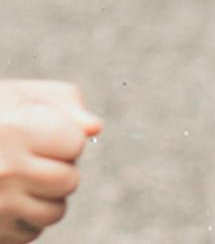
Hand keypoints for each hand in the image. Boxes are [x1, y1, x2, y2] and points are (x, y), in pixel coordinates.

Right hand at [0, 80, 102, 242]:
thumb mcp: (22, 95)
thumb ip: (65, 104)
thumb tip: (95, 128)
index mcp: (16, 130)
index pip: (75, 144)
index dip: (66, 137)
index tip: (45, 133)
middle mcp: (5, 170)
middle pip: (69, 181)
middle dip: (61, 168)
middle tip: (37, 159)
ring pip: (54, 212)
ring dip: (48, 197)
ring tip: (26, 179)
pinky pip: (31, 232)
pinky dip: (27, 218)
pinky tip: (10, 198)